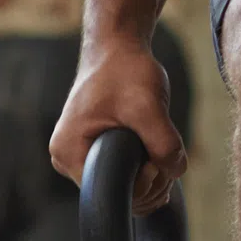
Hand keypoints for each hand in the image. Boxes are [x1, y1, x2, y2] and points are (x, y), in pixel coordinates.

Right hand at [48, 35, 188, 217]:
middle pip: (114, 193)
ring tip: (160, 147)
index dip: (141, 185)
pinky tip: (152, 149)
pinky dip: (140, 167)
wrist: (117, 47)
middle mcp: (67, 158)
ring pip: (121, 185)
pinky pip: (120, 173)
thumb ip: (164, 144)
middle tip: (165, 155)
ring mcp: (78, 154)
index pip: (108, 194)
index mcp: (69, 151)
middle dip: (148, 183)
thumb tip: (174, 172)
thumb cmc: (124, 70)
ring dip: (147, 175)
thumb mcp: (147, 106)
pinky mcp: (92, 149)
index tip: (157, 160)